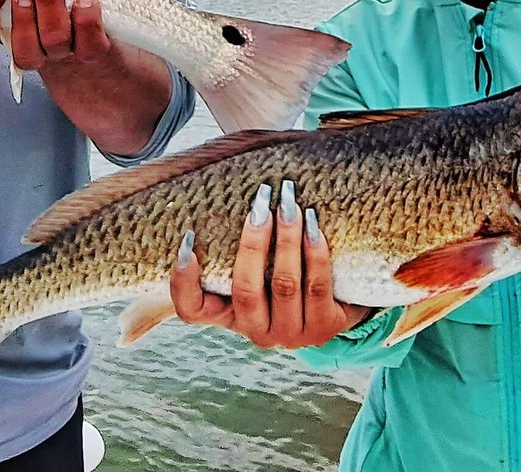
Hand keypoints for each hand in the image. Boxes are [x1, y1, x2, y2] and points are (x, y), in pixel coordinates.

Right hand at [170, 180, 371, 348]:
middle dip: (254, 242)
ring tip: (289, 204)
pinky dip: (314, 252)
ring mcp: (290, 334)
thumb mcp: (256, 266)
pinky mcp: (324, 328)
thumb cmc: (283, 273)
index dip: (183, 281)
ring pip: (284, 285)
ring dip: (287, 239)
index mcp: (228, 314)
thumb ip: (235, 243)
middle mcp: (255, 330)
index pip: (192, 310)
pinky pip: (317, 287)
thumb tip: (230, 186)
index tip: (188, 241)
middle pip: (245, 290)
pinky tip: (313, 225)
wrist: (336, 301)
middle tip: (260, 203)